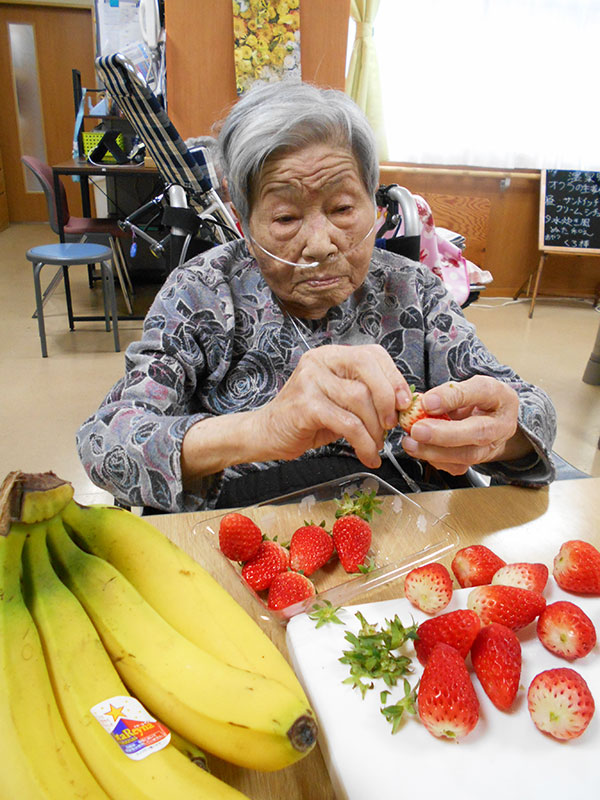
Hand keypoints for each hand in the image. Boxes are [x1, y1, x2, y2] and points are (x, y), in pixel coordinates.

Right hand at [255, 344, 413, 467]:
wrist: (267, 433)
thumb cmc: (306, 419)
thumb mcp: (338, 400)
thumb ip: (365, 394)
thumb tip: (402, 403)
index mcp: (331, 355)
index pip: (372, 354)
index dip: (394, 377)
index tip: (404, 401)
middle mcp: (319, 361)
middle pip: (367, 367)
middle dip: (387, 397)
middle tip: (392, 423)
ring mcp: (311, 381)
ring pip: (360, 399)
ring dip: (376, 428)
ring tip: (376, 444)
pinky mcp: (307, 405)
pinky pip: (348, 424)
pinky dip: (364, 443)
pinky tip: (367, 455)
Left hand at [402, 376, 532, 474]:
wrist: (495, 419)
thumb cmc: (479, 400)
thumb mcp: (466, 386)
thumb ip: (446, 393)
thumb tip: (421, 403)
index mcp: (499, 396)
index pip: (480, 392)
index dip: (451, 397)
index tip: (427, 402)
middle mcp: (500, 423)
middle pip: (478, 432)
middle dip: (443, 434)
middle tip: (417, 430)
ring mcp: (492, 446)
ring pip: (467, 455)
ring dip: (435, 452)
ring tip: (412, 444)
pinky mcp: (479, 461)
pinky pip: (458, 466)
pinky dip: (436, 460)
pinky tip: (422, 451)